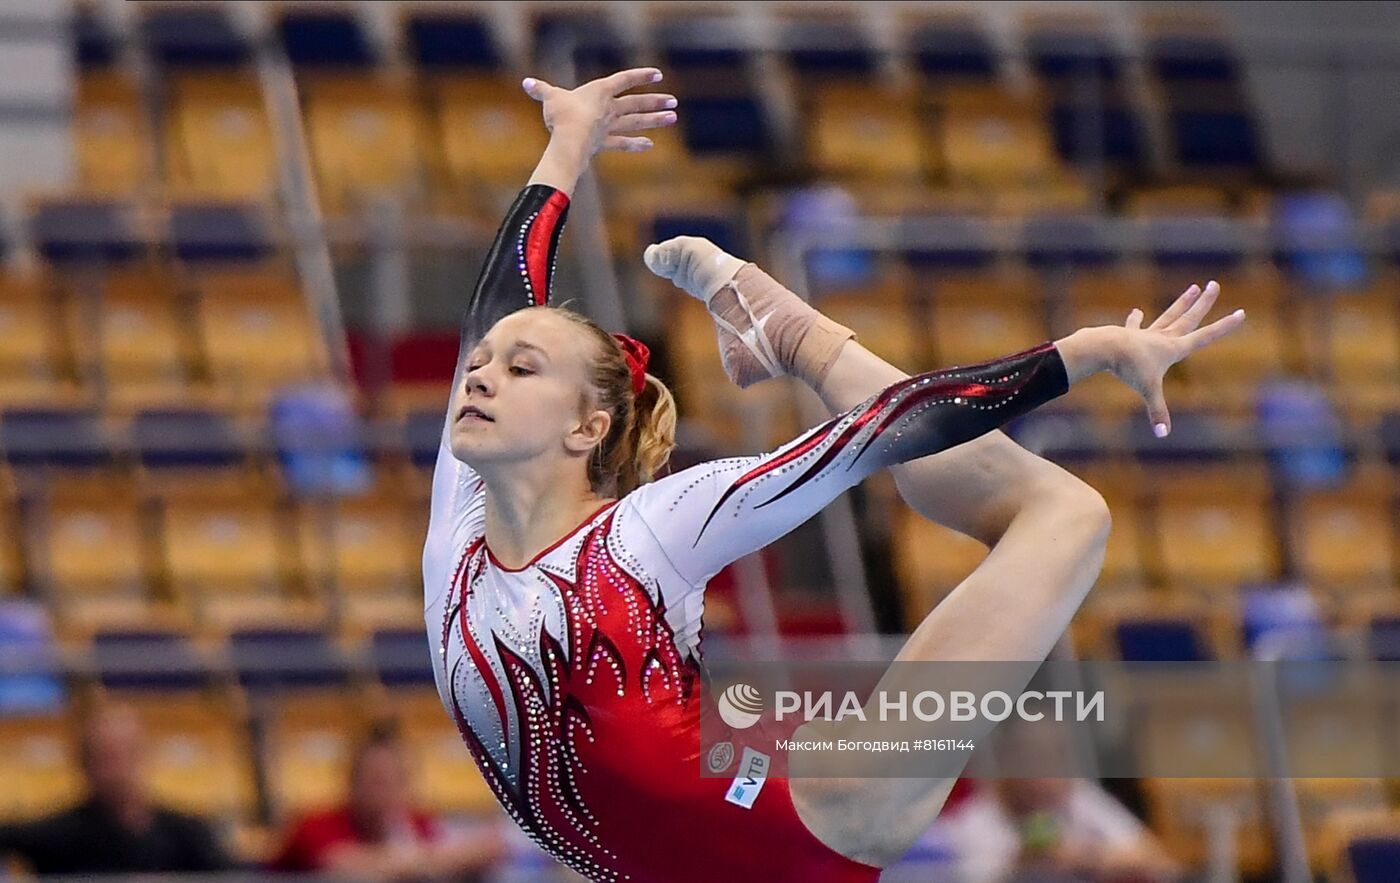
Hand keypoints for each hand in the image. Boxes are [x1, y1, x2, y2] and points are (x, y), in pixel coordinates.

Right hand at [522, 67, 677, 155]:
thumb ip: (541, 90)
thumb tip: (526, 83)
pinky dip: (635, 144)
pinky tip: (649, 145)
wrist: (569, 141)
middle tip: (674, 101)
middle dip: (655, 101)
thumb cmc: (561, 115)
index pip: (624, 80)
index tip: (657, 74)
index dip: (640, 76)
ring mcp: (608, 127)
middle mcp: (609, 108)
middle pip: (636, 103)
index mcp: (599, 92)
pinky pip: (622, 143)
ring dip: (654, 120)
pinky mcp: (604, 143)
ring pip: (636, 122)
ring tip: (672, 118)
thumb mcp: (550, 98)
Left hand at [1057, 281, 1244, 436]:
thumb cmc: (1129, 368)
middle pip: (1189, 317)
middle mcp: (1164, 337)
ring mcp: (1147, 334)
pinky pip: (1136, 326)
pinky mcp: (1130, 334)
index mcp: (1174, 348)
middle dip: (1204, 303)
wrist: (1105, 347)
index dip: (1224, 326)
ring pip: (1169, 315)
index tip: (1241, 313)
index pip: (1206, 336)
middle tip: (1215, 284)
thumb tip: (1163, 434)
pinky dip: (1136, 320)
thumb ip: (1157, 412)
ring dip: (1181, 303)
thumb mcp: (1148, 390)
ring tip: (1192, 287)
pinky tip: (1135, 312)